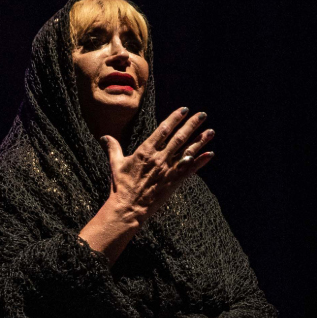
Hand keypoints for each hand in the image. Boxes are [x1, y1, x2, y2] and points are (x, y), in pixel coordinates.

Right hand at [101, 107, 214, 222]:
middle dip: (192, 125)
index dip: (174, 118)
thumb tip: (105, 137)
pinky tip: (210, 153)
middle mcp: (160, 158)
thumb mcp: (116, 164)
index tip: (183, 109)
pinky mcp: (174, 181)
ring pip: (188, 151)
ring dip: (200, 140)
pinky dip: (201, 161)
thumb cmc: (121, 186)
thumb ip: (113, 148)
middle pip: (179, 137)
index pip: (163, 130)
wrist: (129, 208)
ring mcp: (169, 170)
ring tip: (211, 131)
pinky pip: (191, 169)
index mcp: (145, 151)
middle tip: (202, 114)